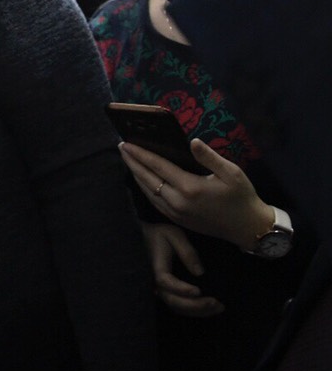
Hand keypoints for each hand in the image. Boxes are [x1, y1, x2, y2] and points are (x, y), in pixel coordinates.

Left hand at [119, 138, 272, 250]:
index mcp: (190, 188)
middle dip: (132, 162)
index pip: (158, 166)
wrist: (248, 228)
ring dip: (136, 175)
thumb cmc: (242, 197)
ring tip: (129, 160)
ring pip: (148, 192)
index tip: (127, 143)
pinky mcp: (177, 221)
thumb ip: (209, 157)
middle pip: (147, 179)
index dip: (141, 154)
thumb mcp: (232, 173)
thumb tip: (192, 141)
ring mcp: (176, 213)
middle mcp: (178, 201)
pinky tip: (143, 180)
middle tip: (122, 147)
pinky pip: (154, 203)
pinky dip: (145, 189)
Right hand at [140, 221, 222, 317]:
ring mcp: (160, 289)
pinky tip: (209, 308)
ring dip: (198, 311)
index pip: (166, 282)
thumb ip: (187, 251)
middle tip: (217, 303)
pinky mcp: (166, 292)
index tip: (198, 291)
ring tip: (219, 307)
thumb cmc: (159, 234)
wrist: (144, 238)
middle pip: (172, 301)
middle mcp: (155, 283)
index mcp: (156, 267)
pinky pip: (179, 306)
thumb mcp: (173, 235)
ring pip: (177, 307)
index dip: (181, 289)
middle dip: (195, 305)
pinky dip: (194, 310)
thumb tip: (200, 273)